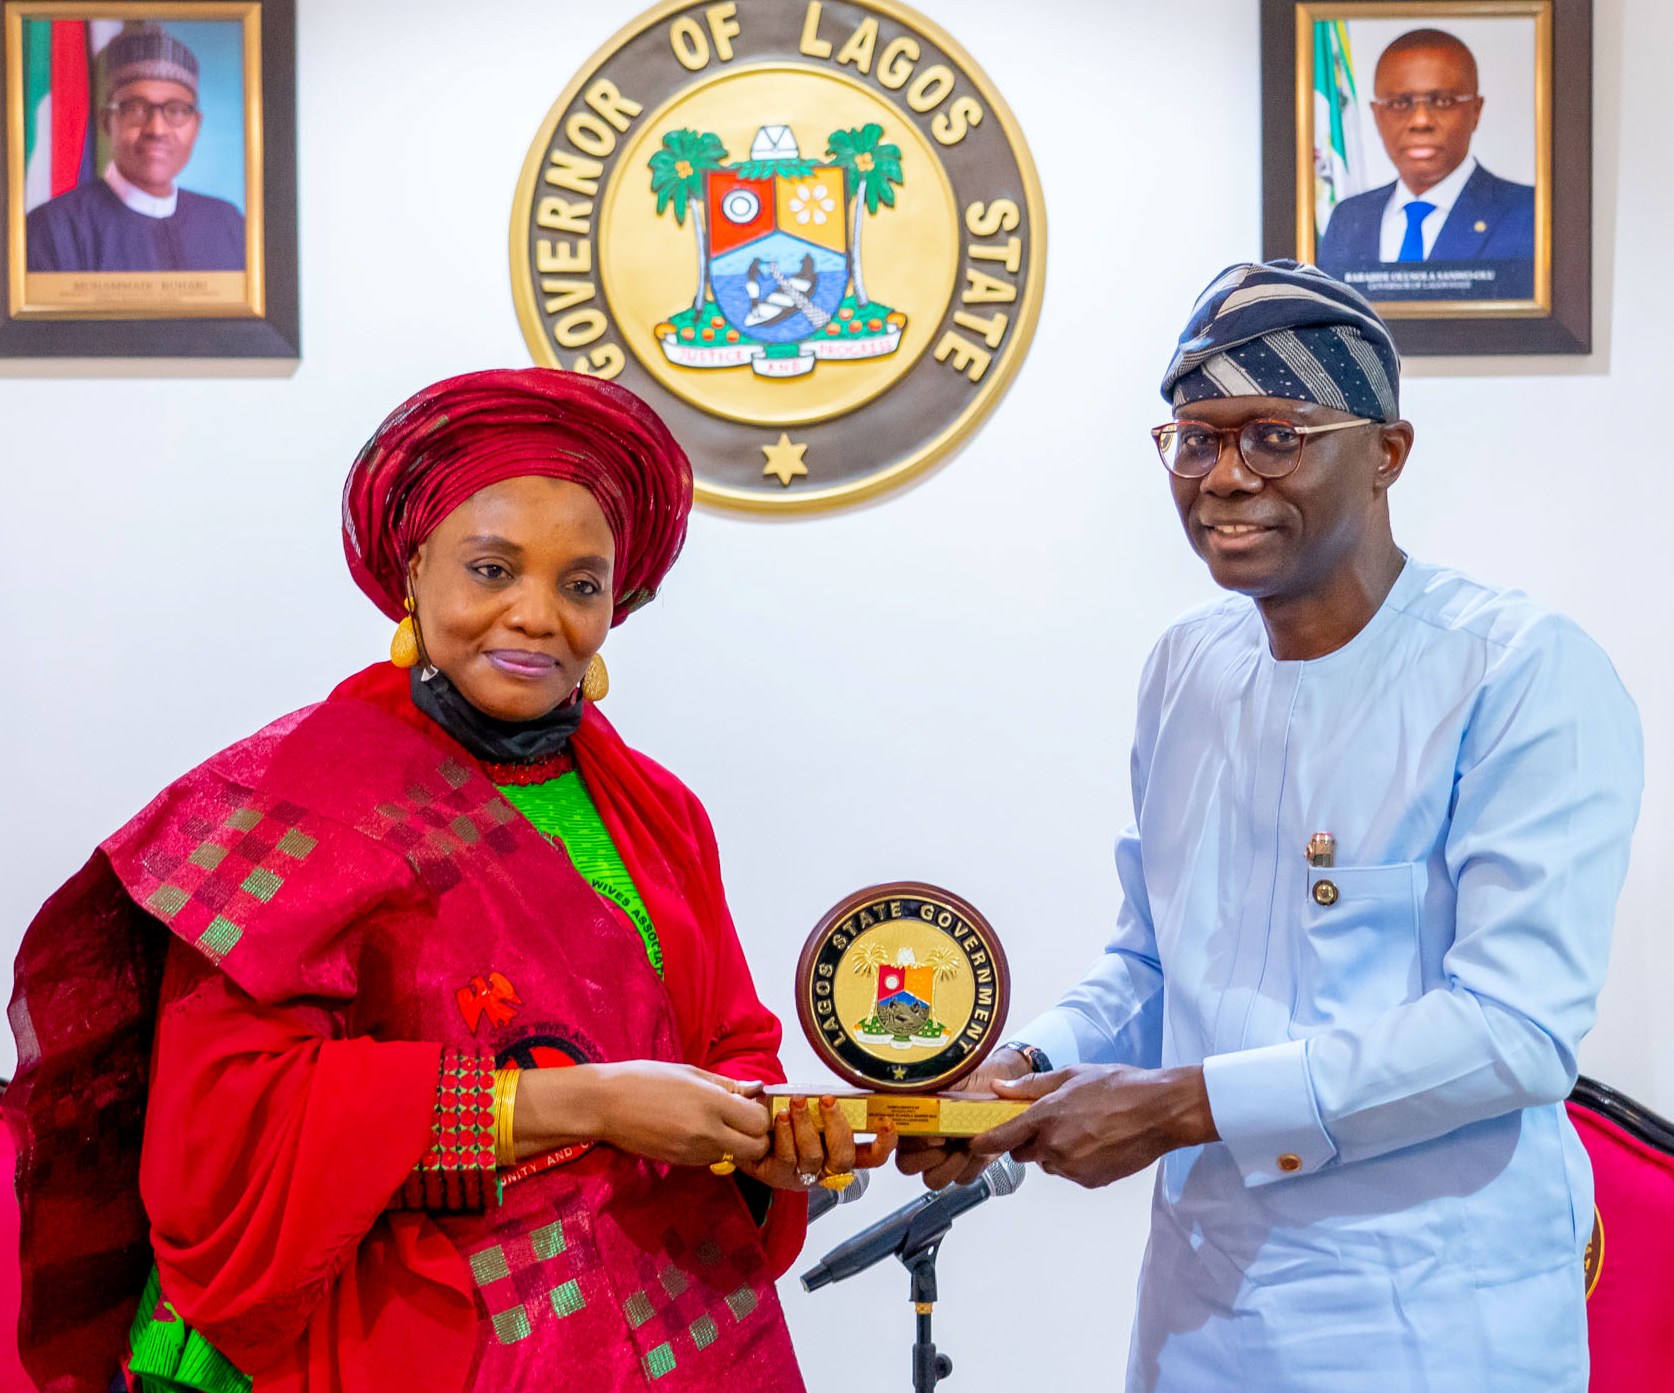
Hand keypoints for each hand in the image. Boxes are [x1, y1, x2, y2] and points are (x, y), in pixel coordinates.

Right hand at [520, 1061, 772, 1168]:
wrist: (605, 1105)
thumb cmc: (645, 1078)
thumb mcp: (690, 1072)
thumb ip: (726, 1084)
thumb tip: (755, 1088)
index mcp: (711, 1104)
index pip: (759, 1123)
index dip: (762, 1116)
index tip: (752, 1106)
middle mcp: (708, 1132)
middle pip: (755, 1149)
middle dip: (757, 1138)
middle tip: (745, 1122)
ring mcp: (694, 1152)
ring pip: (736, 1158)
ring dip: (738, 1146)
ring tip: (722, 1126)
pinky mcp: (681, 1163)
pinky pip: (713, 1161)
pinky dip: (717, 1151)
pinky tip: (701, 1133)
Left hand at [739, 1096, 898, 1190]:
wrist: (744, 1126)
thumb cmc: (783, 1114)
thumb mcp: (809, 1106)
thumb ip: (825, 1101)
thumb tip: (840, 1087)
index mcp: (840, 1153)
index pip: (871, 1157)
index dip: (884, 1144)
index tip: (886, 1122)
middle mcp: (825, 1169)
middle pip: (845, 1158)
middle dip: (838, 1126)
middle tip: (827, 1100)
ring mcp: (802, 1176)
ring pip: (814, 1157)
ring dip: (807, 1126)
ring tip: (797, 1102)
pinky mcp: (777, 1177)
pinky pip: (787, 1160)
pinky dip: (786, 1135)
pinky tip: (781, 1117)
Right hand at [896, 1047, 1034, 1189]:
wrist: (996, 1086)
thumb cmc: (968, 1080)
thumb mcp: (945, 1077)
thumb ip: (926, 1085)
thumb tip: (912, 1088)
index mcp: (908, 1117)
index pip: (891, 1137)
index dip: (910, 1141)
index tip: (932, 1134)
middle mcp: (919, 1141)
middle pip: (906, 1165)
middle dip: (928, 1157)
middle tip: (947, 1140)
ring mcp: (941, 1158)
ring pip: (933, 1180)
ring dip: (951, 1165)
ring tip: (966, 1145)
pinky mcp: (964, 1168)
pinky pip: (961, 1179)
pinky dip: (972, 1165)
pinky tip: (979, 1148)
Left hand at [970, 1063, 1217, 1188]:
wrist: (1159, 1112)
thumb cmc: (1119, 1086)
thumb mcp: (1072, 1075)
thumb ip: (1032, 1086)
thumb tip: (1001, 1089)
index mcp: (1046, 1117)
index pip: (1002, 1138)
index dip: (985, 1142)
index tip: (975, 1143)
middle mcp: (1054, 1147)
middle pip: (1025, 1152)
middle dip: (1032, 1140)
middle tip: (1055, 1121)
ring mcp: (1072, 1168)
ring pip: (1050, 1163)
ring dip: (1057, 1150)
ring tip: (1085, 1129)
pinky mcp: (1090, 1181)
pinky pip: (1072, 1172)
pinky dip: (1078, 1161)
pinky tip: (1098, 1142)